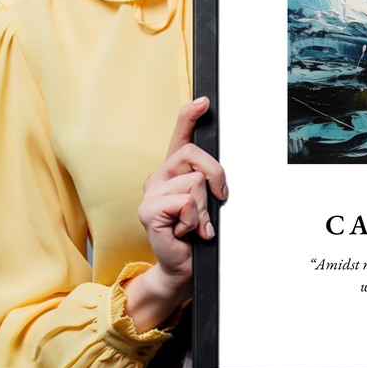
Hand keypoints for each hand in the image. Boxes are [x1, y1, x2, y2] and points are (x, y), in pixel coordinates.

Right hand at [123, 97, 227, 331]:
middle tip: (216, 201)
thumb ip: (208, 182)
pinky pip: (185, 202)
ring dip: (204, 208)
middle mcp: (159, 176)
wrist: (183, 266)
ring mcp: (151, 192)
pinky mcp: (148, 210)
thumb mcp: (208, 201)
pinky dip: (194, 220)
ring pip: (194, 182)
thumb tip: (218, 175)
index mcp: (174, 170)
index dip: (190, 115)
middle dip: (216, 177)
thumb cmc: (196, 233)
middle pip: (195, 155)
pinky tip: (185, 231)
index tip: (204, 101)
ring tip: (195, 224)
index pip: (180, 135)